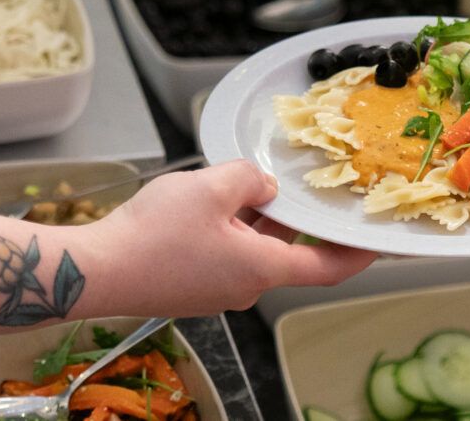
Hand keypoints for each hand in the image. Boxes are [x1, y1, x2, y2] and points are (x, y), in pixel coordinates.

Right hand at [90, 160, 377, 314]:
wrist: (93, 270)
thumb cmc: (152, 235)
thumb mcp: (212, 187)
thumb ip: (251, 179)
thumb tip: (265, 185)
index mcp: (262, 269)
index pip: (329, 268)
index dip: (358, 253)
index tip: (377, 241)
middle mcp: (245, 287)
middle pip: (287, 252)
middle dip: (294, 220)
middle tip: (303, 190)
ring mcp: (218, 290)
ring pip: (254, 249)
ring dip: (257, 220)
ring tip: (248, 184)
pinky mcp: (193, 286)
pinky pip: (226, 254)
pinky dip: (232, 229)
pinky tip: (213, 202)